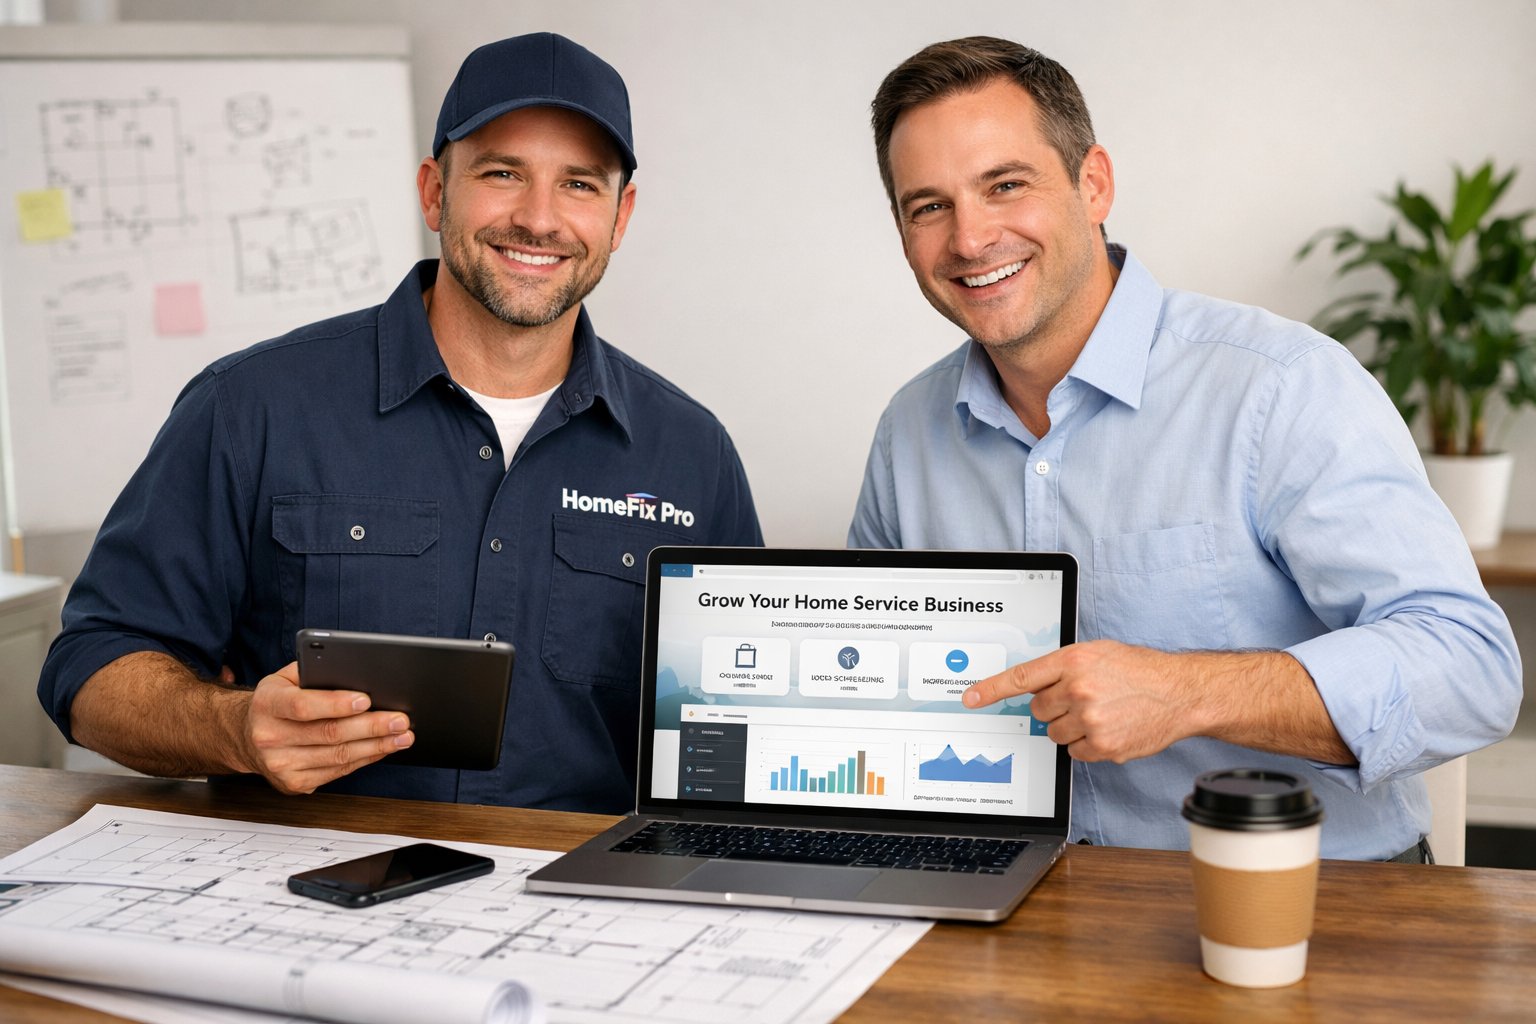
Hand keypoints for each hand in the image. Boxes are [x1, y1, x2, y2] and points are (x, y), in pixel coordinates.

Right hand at [239, 662, 413, 793]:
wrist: (249, 736)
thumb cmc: (277, 701)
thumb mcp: (285, 678)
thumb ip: (315, 671)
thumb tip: (356, 672)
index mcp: (267, 704)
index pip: (303, 705)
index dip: (336, 704)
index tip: (366, 699)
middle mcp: (270, 737)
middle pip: (328, 734)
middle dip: (370, 726)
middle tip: (399, 719)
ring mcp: (281, 764)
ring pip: (338, 756)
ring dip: (376, 746)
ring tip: (402, 736)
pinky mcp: (295, 783)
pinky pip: (338, 771)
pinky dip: (365, 759)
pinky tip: (383, 749)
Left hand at [962, 640, 1197, 762]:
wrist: (1179, 693)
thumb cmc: (1139, 670)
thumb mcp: (1097, 653)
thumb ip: (1063, 666)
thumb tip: (1035, 685)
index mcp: (1073, 660)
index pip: (1021, 678)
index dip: (991, 690)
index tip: (970, 698)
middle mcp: (1078, 689)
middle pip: (1038, 710)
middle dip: (1054, 707)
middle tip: (1080, 699)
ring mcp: (1090, 719)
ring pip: (1055, 733)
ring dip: (1071, 726)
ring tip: (1100, 712)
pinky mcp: (1103, 745)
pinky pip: (1075, 752)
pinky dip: (1088, 745)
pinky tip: (1109, 728)